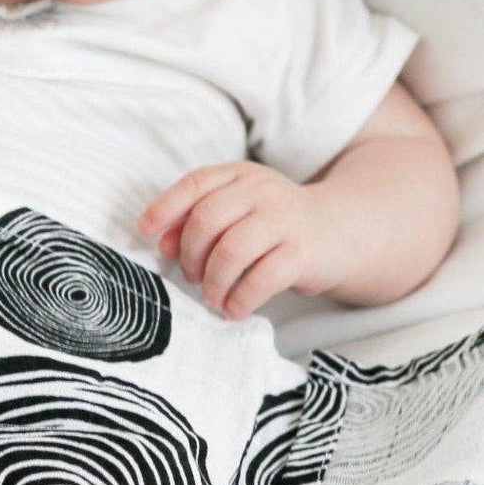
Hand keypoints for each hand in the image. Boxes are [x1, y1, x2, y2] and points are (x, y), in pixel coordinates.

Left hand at [136, 162, 341, 320]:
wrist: (339, 233)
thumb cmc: (272, 226)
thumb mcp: (236, 211)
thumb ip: (197, 221)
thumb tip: (162, 244)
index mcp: (240, 176)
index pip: (195, 183)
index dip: (165, 208)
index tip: (145, 233)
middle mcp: (263, 191)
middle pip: (207, 219)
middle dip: (190, 254)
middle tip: (190, 276)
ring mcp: (286, 220)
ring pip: (232, 250)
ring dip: (213, 281)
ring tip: (212, 296)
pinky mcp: (304, 252)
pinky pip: (261, 279)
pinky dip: (239, 299)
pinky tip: (233, 308)